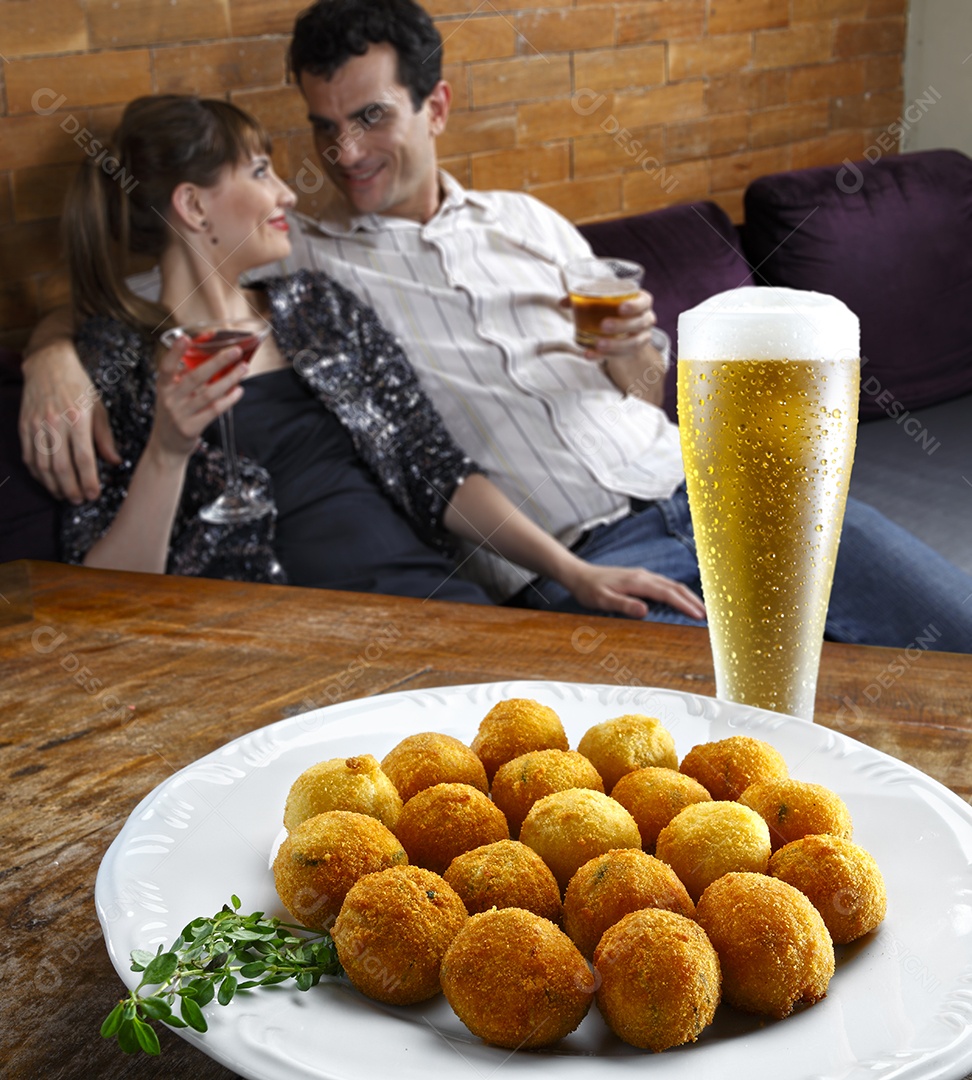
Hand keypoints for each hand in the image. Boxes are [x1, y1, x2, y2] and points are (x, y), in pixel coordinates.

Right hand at [19, 343, 121, 503]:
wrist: (48, 363)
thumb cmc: (79, 386)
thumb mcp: (98, 408)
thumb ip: (105, 437)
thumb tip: (115, 462)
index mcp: (78, 419)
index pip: (84, 458)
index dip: (89, 481)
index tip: (94, 495)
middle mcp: (55, 423)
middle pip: (62, 467)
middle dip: (71, 489)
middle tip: (79, 500)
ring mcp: (37, 424)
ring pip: (42, 465)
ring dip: (53, 485)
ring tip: (64, 496)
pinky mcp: (24, 425)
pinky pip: (29, 455)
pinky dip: (37, 473)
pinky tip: (47, 481)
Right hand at [149, 336, 246, 460]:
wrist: (166, 446)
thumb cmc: (174, 414)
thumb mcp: (173, 394)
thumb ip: (186, 378)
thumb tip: (214, 358)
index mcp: (163, 386)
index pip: (166, 366)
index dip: (175, 352)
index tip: (185, 337)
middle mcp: (170, 399)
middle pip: (195, 376)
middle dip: (218, 362)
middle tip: (236, 351)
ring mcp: (180, 414)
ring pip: (209, 393)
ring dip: (229, 379)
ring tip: (244, 368)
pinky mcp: (191, 428)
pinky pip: (214, 410)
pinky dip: (228, 399)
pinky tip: (238, 390)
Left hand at [560, 290, 666, 402]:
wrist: (620, 328)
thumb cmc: (611, 308)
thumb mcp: (601, 299)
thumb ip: (583, 298)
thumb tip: (563, 302)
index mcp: (641, 301)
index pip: (644, 301)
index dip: (635, 305)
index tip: (621, 308)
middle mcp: (645, 319)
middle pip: (639, 323)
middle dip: (622, 325)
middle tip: (604, 325)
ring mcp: (641, 337)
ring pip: (633, 343)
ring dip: (615, 345)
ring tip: (598, 344)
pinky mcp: (631, 352)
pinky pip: (619, 356)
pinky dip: (602, 356)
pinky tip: (589, 354)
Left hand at [562, 560, 705, 621]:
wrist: (578, 575)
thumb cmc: (588, 590)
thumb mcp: (602, 600)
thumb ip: (623, 605)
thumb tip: (645, 611)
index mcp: (637, 581)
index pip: (667, 593)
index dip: (685, 604)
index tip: (699, 615)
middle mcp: (643, 576)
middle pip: (675, 587)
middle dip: (693, 600)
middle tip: (709, 616)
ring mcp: (643, 576)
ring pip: (671, 584)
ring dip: (687, 596)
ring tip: (700, 610)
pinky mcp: (640, 578)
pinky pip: (664, 585)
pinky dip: (677, 593)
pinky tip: (680, 600)